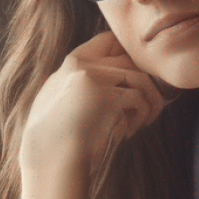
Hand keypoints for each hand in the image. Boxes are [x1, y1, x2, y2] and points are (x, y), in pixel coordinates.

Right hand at [20, 31, 167, 180]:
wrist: (49, 158)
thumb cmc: (53, 137)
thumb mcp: (57, 98)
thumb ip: (78, 82)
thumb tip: (108, 80)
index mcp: (71, 63)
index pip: (108, 40)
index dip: (128, 55)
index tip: (134, 80)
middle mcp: (83, 65)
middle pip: (130, 59)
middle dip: (144, 82)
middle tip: (146, 105)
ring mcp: (95, 79)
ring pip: (141, 78)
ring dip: (149, 102)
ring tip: (142, 123)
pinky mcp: (107, 98)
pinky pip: (140, 100)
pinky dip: (141, 118)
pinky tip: (127, 134)